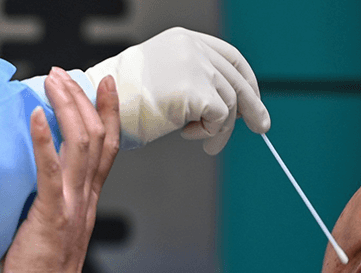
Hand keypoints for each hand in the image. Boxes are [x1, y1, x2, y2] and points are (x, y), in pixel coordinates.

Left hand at [0, 68, 119, 272]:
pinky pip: (51, 171)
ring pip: (81, 145)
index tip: (106, 84)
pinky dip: (44, 140)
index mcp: (90, 197)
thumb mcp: (59, 223)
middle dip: (84, 100)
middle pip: (97, 138)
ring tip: (53, 81)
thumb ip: (57, 196)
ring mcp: (73, 202)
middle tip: (65, 73)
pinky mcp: (53, 212)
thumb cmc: (47, 266)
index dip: (110, 113)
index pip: (108, 147)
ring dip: (68, 109)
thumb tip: (40, 169)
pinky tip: (36, 115)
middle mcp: (87, 195)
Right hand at [85, 27, 270, 154]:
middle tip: (261, 126)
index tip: (253, 97)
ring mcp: (196, 67)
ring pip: (230, 104)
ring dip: (221, 129)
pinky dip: (209, 132)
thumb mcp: (164, 79)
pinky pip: (220, 118)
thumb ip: (194, 81)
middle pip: (237, 80)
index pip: (230, 57)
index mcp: (185, 41)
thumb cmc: (124, 100)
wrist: (99, 105)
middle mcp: (194, 49)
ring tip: (204, 142)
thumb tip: (229, 104)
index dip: (246, 79)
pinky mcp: (197, 90)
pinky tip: (188, 134)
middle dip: (252, 106)